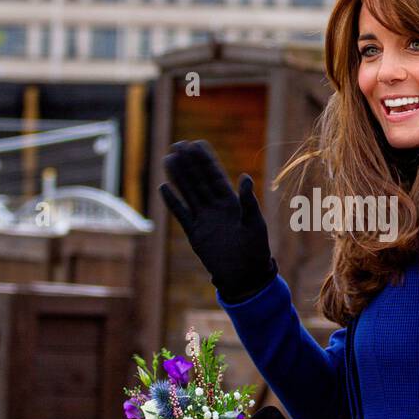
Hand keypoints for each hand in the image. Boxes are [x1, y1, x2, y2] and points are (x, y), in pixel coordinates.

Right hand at [159, 140, 277, 302]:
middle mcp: (215, 208)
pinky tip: (163, 187)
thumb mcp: (255, 223)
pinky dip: (172, 202)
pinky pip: (181, 214)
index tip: (197, 143)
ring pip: (188, 193)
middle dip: (189, 163)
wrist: (245, 276)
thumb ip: (248, 201)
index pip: (215, 176)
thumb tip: (245, 177)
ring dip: (178, 176)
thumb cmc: (255, 250)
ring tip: (168, 158)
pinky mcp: (194, 234)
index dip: (206, 160)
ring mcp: (204, 219)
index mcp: (231, 202)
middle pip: (199, 180)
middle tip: (178, 144)